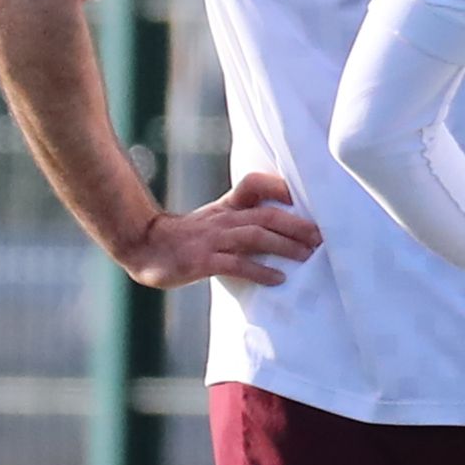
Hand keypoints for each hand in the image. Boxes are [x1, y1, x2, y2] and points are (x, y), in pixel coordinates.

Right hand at [122, 170, 321, 290]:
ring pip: (255, 236)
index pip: (254, 185)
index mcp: (226, 207)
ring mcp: (212, 240)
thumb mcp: (213, 219)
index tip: (306, 199)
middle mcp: (223, 219)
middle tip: (322, 236)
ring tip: (308, 255)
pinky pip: (236, 264)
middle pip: (266, 215)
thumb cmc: (184, 236)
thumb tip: (278, 225)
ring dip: (285, 245)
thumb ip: (241, 217)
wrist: (142, 246)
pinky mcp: (202, 261)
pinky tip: (279, 279)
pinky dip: (260, 271)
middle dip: (297, 225)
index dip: (279, 187)